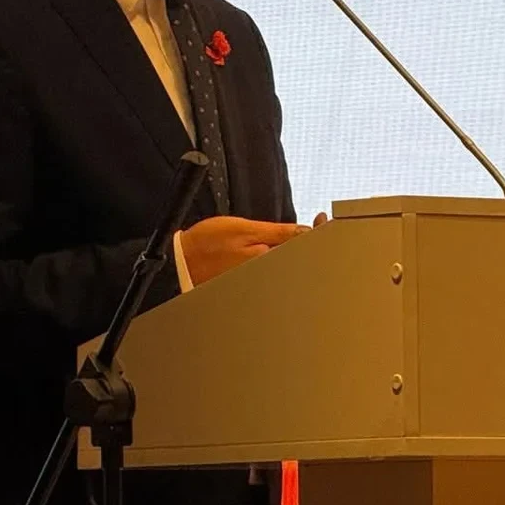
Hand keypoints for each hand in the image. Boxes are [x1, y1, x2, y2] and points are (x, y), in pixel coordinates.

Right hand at [178, 216, 308, 285]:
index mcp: (268, 260)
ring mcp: (259, 282)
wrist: (180, 265)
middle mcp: (267, 275)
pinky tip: (285, 248)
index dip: (318, 233)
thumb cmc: (207, 245)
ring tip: (306, 232)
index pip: (302, 247)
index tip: (324, 219)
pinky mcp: (251, 284)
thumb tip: (306, 232)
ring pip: (286, 265)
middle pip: (298, 259)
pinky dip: (283, 258)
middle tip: (319, 223)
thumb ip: (278, 233)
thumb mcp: (244, 230)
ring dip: (298, 249)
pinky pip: (274, 271)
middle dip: (311, 242)